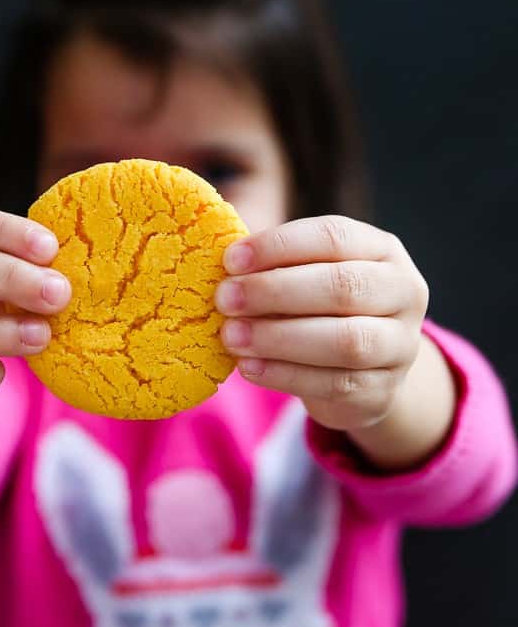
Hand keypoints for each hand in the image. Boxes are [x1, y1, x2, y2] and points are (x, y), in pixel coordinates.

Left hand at [215, 215, 429, 433]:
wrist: (367, 373)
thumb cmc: (323, 310)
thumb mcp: (309, 277)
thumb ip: (275, 266)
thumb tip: (222, 264)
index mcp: (383, 250)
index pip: (335, 236)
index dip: (280, 246)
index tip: (231, 259)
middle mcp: (403, 293)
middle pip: (344, 286)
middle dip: (276, 291)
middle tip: (225, 299)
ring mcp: (400, 345)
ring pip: (346, 340)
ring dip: (279, 338)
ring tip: (231, 336)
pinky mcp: (382, 390)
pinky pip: (334, 383)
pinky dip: (285, 375)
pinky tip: (248, 367)